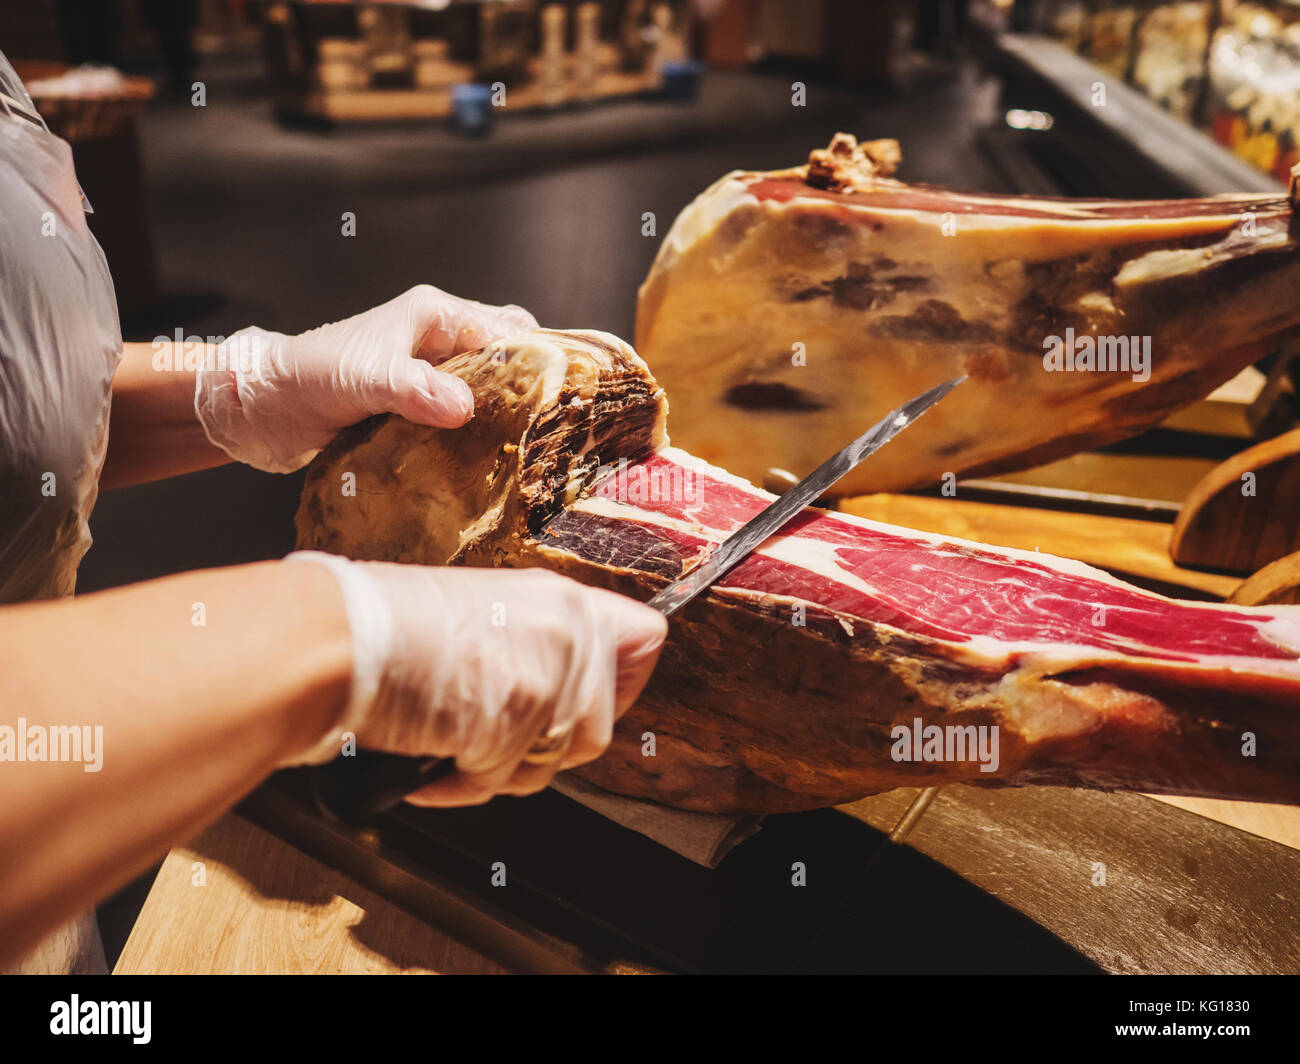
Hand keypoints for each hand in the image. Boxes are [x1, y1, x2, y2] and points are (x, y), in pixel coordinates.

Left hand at [195, 285, 537, 472]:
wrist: (263, 408)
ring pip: (488, 390)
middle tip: (548, 430)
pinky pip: (464, 417)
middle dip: (529, 389)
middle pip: (508, 358)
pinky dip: (477, 435)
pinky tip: (488, 462)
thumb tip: (464, 408)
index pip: (511, 330)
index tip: (564, 399)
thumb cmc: (310, 378)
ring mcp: (429, 374)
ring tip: (524, 452)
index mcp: (436, 315)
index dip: (540, 360)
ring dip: (502, 416)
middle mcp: (439, 340)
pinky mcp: (419, 406)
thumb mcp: (366, 379)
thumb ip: (414, 390)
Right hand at [285, 553, 667, 805]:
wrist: (338, 637)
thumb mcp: (479, 614)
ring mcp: (550, 671)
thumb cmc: (384, 627)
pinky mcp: (522, 713)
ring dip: (499, 770)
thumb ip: (532, 647)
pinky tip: (428, 758)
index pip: (646, 640)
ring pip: (554, 764)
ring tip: (449, 743)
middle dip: (540, 752)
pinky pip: (503, 781)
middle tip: (486, 740)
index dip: (622, 685)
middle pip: (597, 728)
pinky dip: (461, 785)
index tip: (585, 706)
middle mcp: (569, 628)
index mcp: (560, 599)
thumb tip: (555, 695)